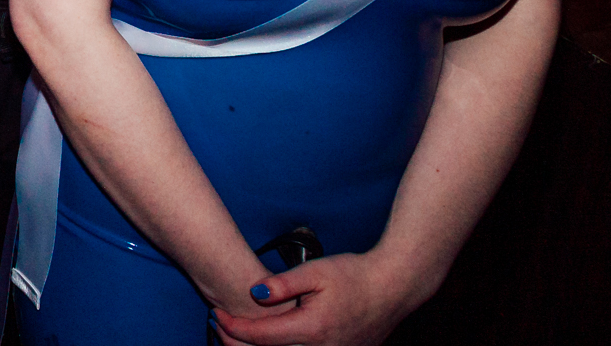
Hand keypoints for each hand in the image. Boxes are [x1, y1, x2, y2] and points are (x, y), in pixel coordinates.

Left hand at [212, 253, 414, 345]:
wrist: (394, 287)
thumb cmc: (355, 275)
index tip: (216, 316)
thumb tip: (253, 291)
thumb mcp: (315, 271)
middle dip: (241, 342)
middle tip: (220, 326)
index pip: (262, 336)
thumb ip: (283, 284)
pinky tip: (271, 337)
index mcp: (312, 329)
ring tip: (239, 333)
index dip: (235, 327)